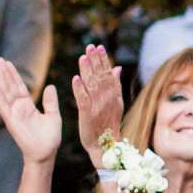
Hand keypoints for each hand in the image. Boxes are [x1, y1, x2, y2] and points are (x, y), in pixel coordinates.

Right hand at [0, 57, 61, 165]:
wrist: (45, 154)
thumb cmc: (50, 138)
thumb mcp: (53, 116)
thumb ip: (50, 101)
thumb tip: (51, 86)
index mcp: (28, 106)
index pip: (19, 86)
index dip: (14, 74)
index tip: (8, 62)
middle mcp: (19, 108)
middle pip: (10, 86)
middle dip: (5, 73)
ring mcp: (14, 114)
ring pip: (5, 94)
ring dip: (0, 81)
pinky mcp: (11, 122)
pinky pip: (4, 107)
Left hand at [71, 45, 124, 161]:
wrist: (106, 146)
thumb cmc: (109, 124)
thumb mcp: (116, 103)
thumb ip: (116, 85)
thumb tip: (117, 67)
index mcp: (113, 95)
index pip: (107, 74)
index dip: (103, 60)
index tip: (98, 47)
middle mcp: (106, 99)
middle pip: (100, 77)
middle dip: (95, 61)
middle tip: (90, 47)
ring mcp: (97, 106)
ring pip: (92, 86)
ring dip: (87, 71)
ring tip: (83, 57)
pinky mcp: (87, 115)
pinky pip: (83, 100)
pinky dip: (79, 90)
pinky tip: (75, 79)